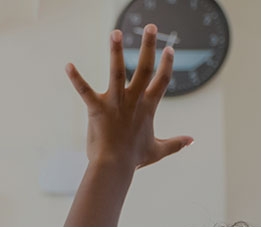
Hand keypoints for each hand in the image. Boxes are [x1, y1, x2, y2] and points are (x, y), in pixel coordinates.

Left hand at [66, 26, 191, 170]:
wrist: (114, 166)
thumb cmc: (133, 159)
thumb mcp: (157, 150)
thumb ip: (176, 143)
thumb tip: (192, 140)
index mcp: (148, 106)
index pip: (162, 79)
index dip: (167, 63)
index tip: (169, 48)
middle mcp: (134, 100)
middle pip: (145, 67)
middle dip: (148, 45)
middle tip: (150, 26)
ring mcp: (115, 102)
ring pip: (117, 71)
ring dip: (116, 51)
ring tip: (115, 32)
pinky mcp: (97, 108)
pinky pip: (84, 90)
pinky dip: (76, 78)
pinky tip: (68, 65)